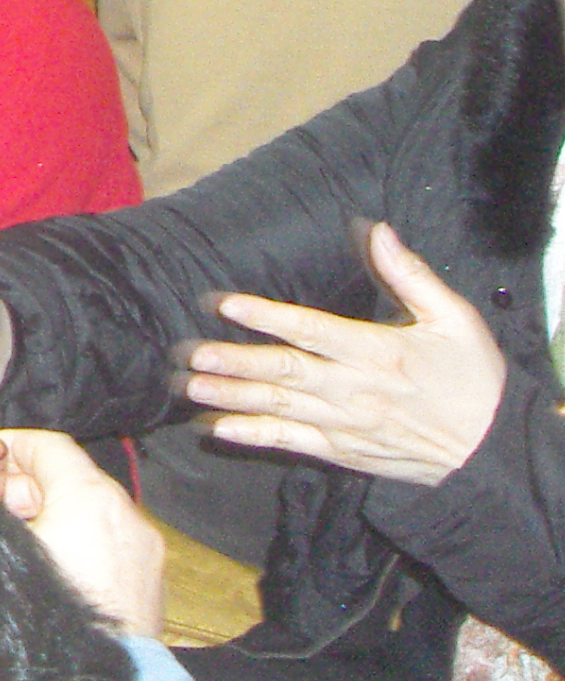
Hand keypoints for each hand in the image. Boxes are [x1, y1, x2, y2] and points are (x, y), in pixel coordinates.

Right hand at [0, 428, 164, 638]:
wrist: (96, 674)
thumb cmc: (52, 616)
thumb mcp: (2, 549)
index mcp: (91, 497)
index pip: (47, 445)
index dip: (9, 446)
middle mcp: (126, 515)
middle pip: (71, 477)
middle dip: (27, 487)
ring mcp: (144, 550)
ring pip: (92, 511)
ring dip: (54, 515)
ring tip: (23, 544)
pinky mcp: (152, 582)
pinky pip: (111, 543)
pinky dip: (82, 541)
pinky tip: (56, 570)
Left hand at [188, 222, 506, 486]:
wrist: (494, 453)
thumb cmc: (474, 379)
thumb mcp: (454, 319)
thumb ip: (411, 275)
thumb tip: (376, 230)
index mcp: (377, 351)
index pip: (311, 330)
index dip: (266, 316)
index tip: (224, 303)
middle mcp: (354, 389)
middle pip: (284, 372)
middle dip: (233, 361)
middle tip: (188, 353)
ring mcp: (345, 424)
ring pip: (279, 407)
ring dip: (231, 397)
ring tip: (188, 386)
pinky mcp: (343, 451)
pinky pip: (292, 442)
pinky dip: (253, 436)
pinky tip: (217, 429)